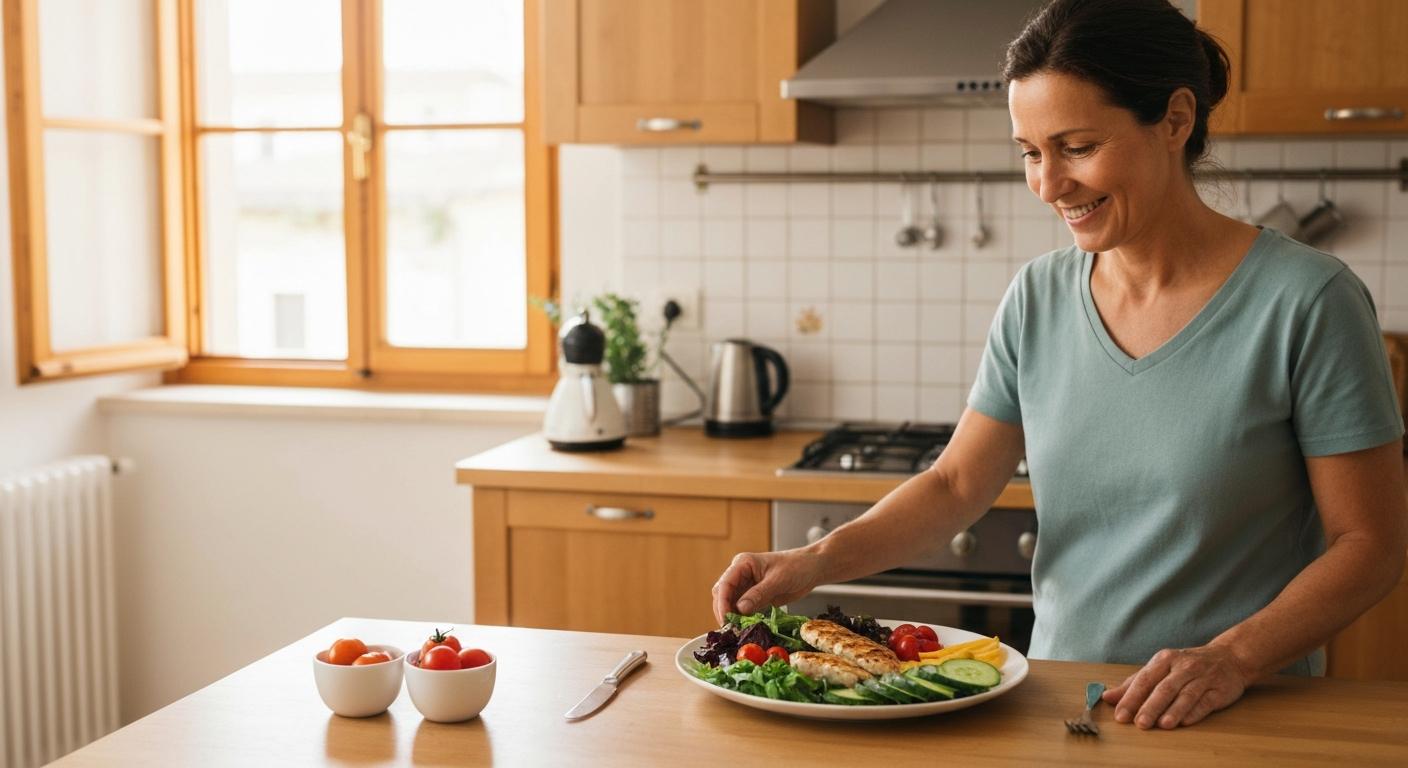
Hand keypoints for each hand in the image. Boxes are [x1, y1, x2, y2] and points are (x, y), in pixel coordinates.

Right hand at [711, 549, 823, 623]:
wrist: (812, 568)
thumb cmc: (797, 566)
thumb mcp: (778, 580)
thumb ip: (758, 594)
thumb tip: (739, 609)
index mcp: (743, 563)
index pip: (725, 584)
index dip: (722, 603)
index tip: (726, 620)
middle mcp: (741, 574)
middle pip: (723, 594)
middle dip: (724, 611)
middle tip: (730, 630)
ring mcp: (747, 586)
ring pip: (731, 603)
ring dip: (732, 617)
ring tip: (737, 632)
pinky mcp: (754, 596)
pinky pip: (742, 609)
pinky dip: (742, 619)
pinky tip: (745, 628)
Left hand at [1101, 645, 1250, 728]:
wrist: (1229, 658)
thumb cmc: (1186, 665)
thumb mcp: (1159, 668)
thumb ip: (1134, 683)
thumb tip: (1108, 697)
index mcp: (1164, 659)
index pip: (1144, 679)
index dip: (1131, 698)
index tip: (1120, 715)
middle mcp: (1183, 666)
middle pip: (1164, 688)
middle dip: (1150, 706)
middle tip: (1139, 723)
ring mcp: (1202, 677)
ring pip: (1185, 695)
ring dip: (1173, 710)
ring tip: (1162, 724)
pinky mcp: (1219, 690)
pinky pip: (1205, 701)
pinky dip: (1195, 712)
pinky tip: (1185, 722)